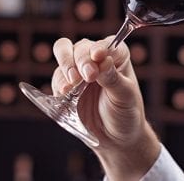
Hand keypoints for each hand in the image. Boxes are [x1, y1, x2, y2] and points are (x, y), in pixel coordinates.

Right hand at [52, 35, 160, 179]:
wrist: (115, 139)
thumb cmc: (126, 113)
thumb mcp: (126, 97)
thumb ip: (113, 79)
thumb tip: (102, 61)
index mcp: (117, 56)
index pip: (106, 44)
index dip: (100, 48)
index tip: (98, 57)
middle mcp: (97, 59)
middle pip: (81, 46)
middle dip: (80, 59)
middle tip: (86, 76)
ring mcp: (80, 70)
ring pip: (64, 54)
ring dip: (66, 66)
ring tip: (71, 85)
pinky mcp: (67, 85)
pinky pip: (57, 77)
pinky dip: (59, 82)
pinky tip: (64, 93)